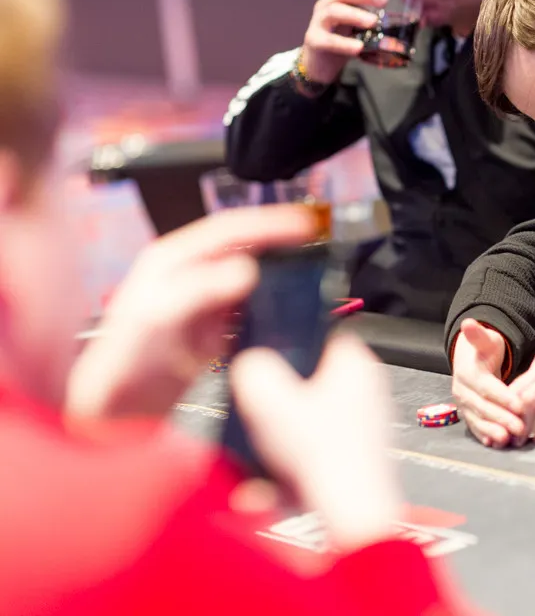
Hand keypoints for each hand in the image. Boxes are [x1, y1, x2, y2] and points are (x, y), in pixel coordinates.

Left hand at [65, 205, 315, 421]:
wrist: (121, 406)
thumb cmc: (126, 357)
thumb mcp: (159, 315)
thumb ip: (201, 290)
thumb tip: (246, 269)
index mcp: (174, 258)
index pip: (229, 228)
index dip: (268, 223)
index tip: (302, 224)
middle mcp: (194, 273)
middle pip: (247, 247)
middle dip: (282, 242)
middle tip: (318, 242)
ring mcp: (210, 300)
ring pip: (256, 275)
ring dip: (283, 272)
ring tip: (315, 270)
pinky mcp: (221, 327)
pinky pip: (257, 307)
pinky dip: (277, 304)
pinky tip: (294, 307)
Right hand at [230, 331, 401, 552]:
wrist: (351, 512)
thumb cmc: (326, 457)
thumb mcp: (269, 402)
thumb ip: (253, 370)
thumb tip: (250, 364)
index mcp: (356, 362)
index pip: (317, 332)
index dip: (286, 345)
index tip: (265, 362)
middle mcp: (368, 387)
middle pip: (308, 378)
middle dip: (278, 398)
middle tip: (261, 413)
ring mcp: (365, 420)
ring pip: (310, 414)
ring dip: (283, 432)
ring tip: (269, 448)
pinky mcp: (357, 451)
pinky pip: (317, 443)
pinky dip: (297, 456)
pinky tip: (281, 474)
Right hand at [301, 0, 397, 84]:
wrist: (321, 63)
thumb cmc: (343, 38)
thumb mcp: (358, 23)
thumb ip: (372, 16)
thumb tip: (404, 15)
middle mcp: (325, 5)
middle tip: (384, 0)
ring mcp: (318, 22)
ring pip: (334, 11)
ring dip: (355, 14)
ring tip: (373, 21)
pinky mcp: (314, 40)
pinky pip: (329, 40)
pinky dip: (344, 44)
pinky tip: (358, 48)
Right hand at [450, 319, 525, 447]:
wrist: (470, 360)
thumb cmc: (484, 350)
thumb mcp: (485, 339)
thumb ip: (479, 335)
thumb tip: (469, 323)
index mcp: (468, 372)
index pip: (487, 387)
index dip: (502, 397)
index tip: (519, 405)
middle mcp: (462, 390)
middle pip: (483, 406)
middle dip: (501, 418)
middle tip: (520, 428)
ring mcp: (463, 404)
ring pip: (478, 419)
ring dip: (493, 431)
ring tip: (508, 440)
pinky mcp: (467, 413)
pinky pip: (475, 426)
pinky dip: (484, 435)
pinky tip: (495, 443)